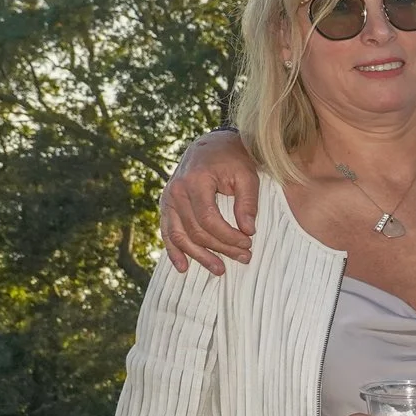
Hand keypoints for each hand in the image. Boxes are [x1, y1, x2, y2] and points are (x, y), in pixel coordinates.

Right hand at [160, 130, 261, 273]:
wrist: (212, 145)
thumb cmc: (233, 160)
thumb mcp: (247, 176)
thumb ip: (248, 202)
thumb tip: (248, 230)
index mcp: (195, 181)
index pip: (209, 219)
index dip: (229, 236)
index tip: (249, 243)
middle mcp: (176, 191)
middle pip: (196, 230)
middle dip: (221, 248)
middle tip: (244, 257)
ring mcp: (168, 199)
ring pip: (180, 235)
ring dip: (199, 256)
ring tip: (219, 270)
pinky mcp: (167, 205)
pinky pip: (167, 231)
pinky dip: (173, 250)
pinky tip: (183, 267)